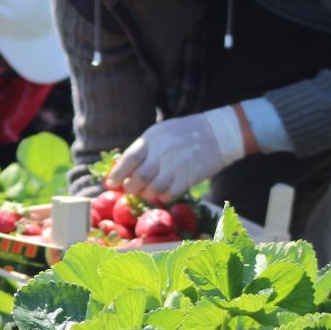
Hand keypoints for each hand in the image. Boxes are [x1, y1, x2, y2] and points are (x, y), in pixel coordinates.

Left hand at [106, 107, 248, 202]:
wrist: (219, 132)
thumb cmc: (185, 132)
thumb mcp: (160, 132)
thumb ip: (144, 148)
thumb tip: (123, 168)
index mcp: (152, 138)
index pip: (129, 159)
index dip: (117, 174)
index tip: (110, 184)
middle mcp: (163, 152)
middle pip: (138, 178)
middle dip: (130, 188)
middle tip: (130, 189)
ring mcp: (177, 165)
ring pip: (153, 189)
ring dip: (146, 194)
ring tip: (146, 191)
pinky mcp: (190, 176)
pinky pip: (170, 194)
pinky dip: (163, 197)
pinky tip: (163, 193)